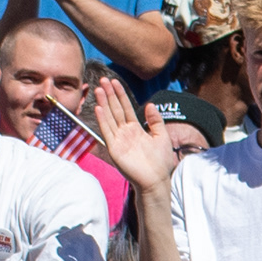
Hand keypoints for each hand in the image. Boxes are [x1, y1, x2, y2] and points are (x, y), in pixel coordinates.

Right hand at [90, 76, 174, 193]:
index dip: (120, 94)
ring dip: (103, 103)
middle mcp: (125, 132)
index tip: (114, 82)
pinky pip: (107, 131)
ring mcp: (118, 139)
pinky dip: (103, 119)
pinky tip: (99, 108)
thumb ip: (156, 121)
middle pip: (115, 109)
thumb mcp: (162, 137)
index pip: (126, 107)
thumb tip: (150, 104)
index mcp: (136, 129)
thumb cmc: (160, 162)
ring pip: (109, 117)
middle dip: (109, 94)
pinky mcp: (114, 148)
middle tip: (103, 80)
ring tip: (98, 89)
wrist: (156, 180)